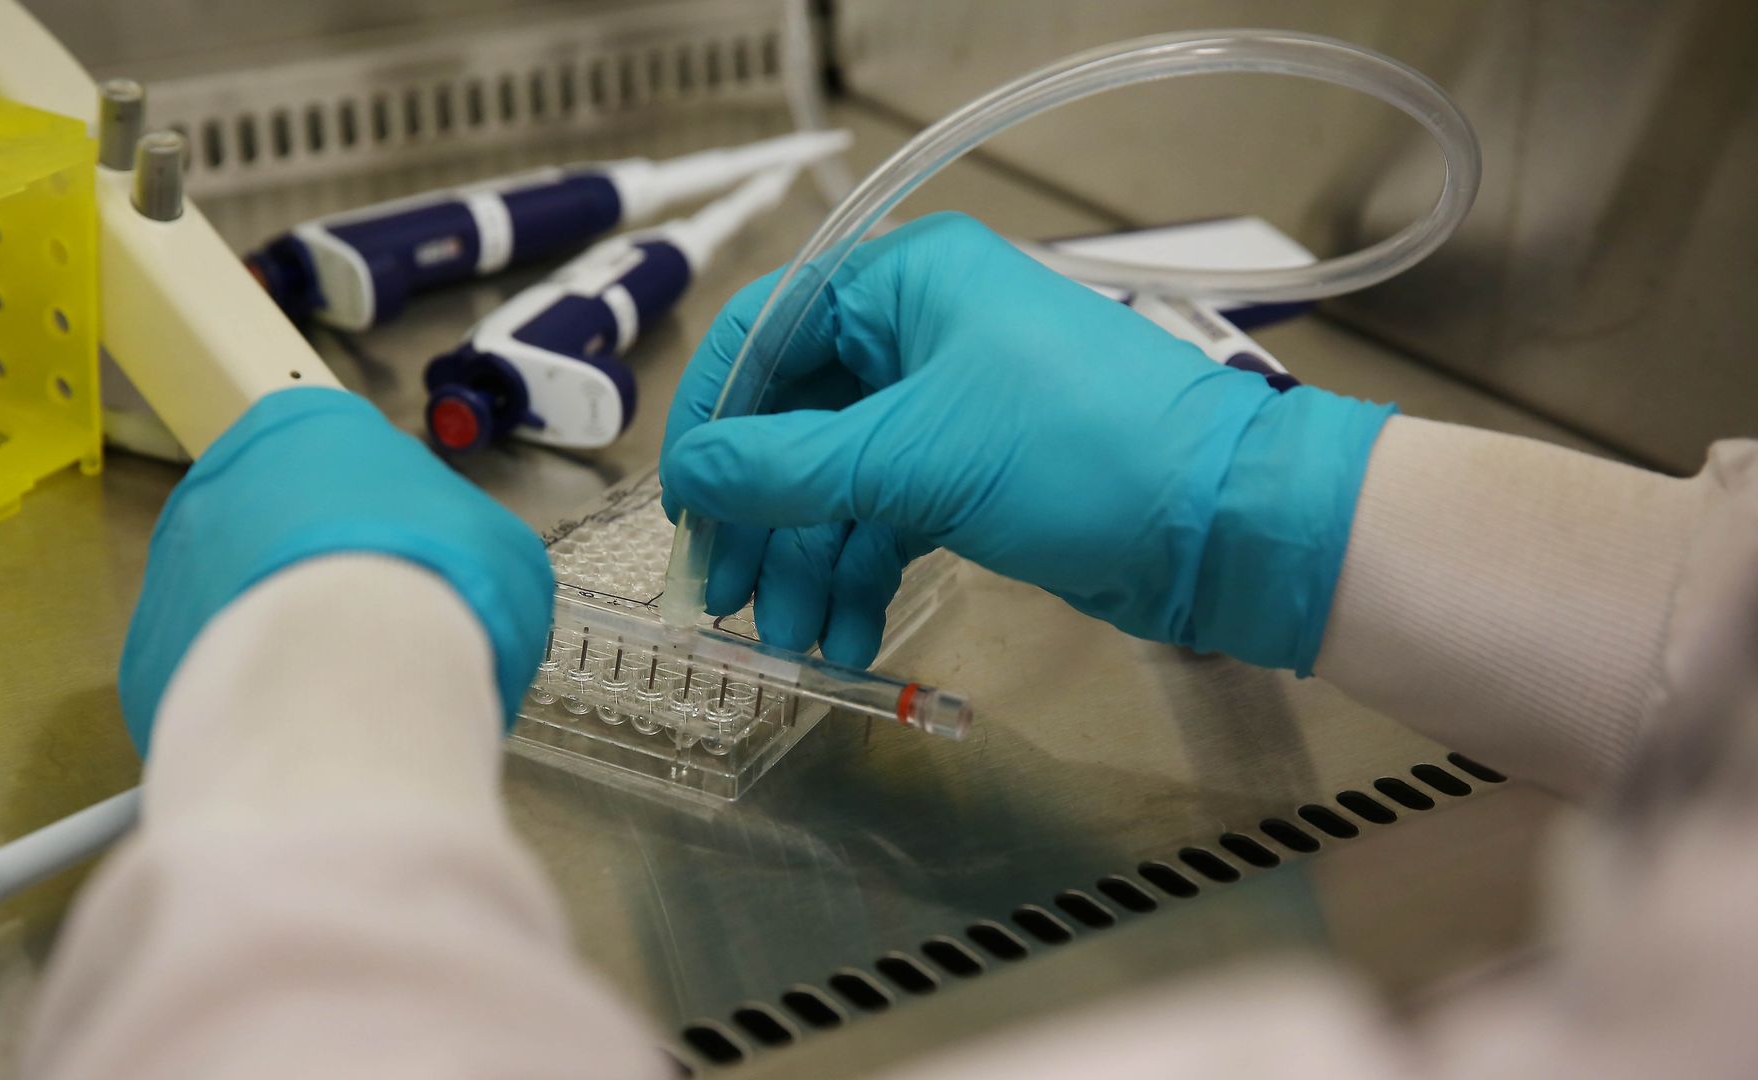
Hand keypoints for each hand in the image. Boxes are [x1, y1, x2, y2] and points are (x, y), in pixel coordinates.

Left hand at [119, 388, 552, 754]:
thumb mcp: (502, 550)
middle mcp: (222, 477)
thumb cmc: (440, 582)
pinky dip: (248, 699)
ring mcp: (172, 565)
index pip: (340, 462)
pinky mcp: (146, 656)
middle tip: (379, 634)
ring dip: (280, 638)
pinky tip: (296, 724)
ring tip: (340, 689)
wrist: (353, 677)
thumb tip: (450, 582)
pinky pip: (208, 674)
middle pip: (278, 529)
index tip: (410, 572)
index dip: (384, 526)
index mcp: (308, 426)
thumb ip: (464, 545)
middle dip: (321, 579)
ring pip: (237, 602)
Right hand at [660, 212, 1391, 671]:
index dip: (713, 421)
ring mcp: (948, 405)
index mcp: (904, 281)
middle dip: (762, 518)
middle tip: (727, 601)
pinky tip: (847, 638)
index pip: (766, 331)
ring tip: (794, 645)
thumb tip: (690, 479)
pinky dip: (863, 574)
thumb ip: (788, 469)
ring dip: (810, 564)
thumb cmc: (1079, 454)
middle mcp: (919, 330)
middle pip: (796, 421)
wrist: (1225, 525)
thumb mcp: (917, 457)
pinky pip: (889, 516)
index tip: (683, 507)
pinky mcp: (975, 473)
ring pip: (840, 482)